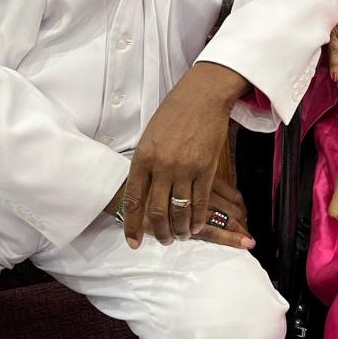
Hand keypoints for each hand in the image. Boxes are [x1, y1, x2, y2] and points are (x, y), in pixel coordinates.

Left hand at [108, 63, 248, 247]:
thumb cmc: (174, 112)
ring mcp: (185, 169)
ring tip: (180, 236)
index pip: (133, 200)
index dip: (132, 225)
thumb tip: (143, 188)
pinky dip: (198, 219)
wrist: (202, 96)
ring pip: (180, 212)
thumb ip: (145, 163)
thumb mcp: (150, 136)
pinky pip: (200, 202)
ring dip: (180, 230)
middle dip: (160, 233)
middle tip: (164, 240)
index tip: (133, 242)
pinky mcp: (206, 169)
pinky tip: (196, 226)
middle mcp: (162, 167)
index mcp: (142, 158)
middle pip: (157, 212)